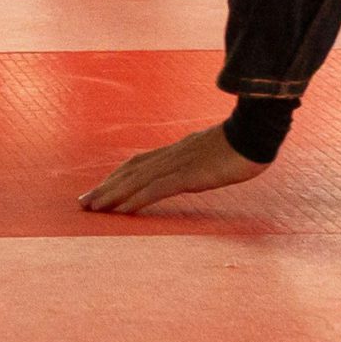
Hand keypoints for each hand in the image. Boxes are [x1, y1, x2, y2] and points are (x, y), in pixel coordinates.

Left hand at [81, 122, 267, 216]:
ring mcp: (179, 163)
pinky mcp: (189, 174)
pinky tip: (123, 210)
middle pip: (131, 171)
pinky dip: (136, 199)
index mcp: (178, 151)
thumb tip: (196, 169)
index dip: (117, 176)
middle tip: (83, 204)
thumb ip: (201, 160)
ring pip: (138, 180)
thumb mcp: (216, 152)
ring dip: (113, 194)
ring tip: (93, 208)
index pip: (139, 163)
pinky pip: (157, 188)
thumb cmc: (243, 143)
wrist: (258, 131)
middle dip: (106, 187)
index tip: (99, 189)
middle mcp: (172, 155)